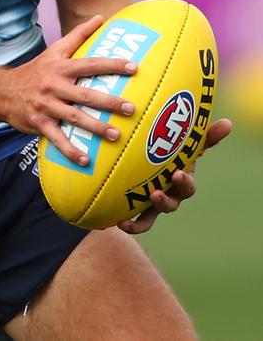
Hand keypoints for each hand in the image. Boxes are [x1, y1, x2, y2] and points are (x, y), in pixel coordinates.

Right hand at [1, 15, 137, 165]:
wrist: (2, 91)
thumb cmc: (35, 70)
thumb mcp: (54, 51)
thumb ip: (78, 35)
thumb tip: (101, 18)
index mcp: (60, 68)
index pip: (90, 64)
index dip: (111, 65)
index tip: (133, 68)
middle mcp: (54, 86)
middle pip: (85, 94)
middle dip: (109, 101)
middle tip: (131, 108)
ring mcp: (46, 106)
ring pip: (74, 118)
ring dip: (96, 127)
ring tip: (116, 135)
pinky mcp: (39, 124)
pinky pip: (57, 139)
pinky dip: (71, 150)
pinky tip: (86, 160)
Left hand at [117, 117, 232, 234]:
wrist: (153, 161)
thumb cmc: (175, 149)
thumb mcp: (187, 141)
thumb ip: (205, 135)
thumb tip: (228, 122)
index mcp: (182, 180)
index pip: (186, 185)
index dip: (184, 182)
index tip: (178, 174)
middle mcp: (171, 195)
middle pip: (171, 203)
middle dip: (164, 200)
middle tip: (155, 193)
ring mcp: (155, 203)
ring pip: (152, 214)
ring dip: (142, 219)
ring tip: (129, 218)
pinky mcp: (140, 208)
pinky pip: (137, 221)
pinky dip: (131, 225)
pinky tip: (119, 224)